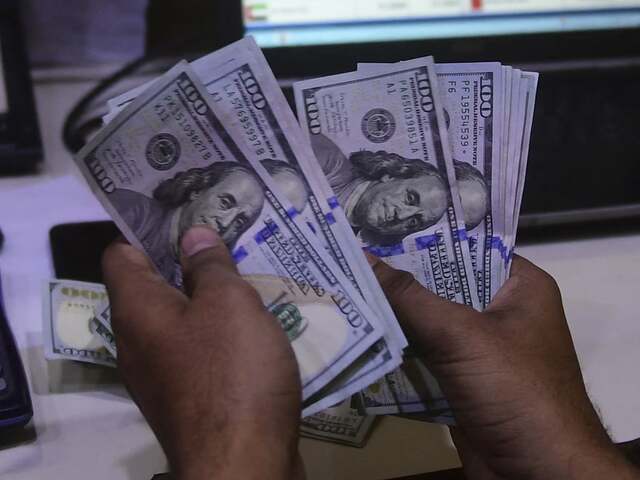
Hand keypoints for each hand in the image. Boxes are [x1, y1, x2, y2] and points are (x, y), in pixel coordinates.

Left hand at [102, 226, 302, 479]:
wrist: (242, 463)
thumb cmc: (232, 372)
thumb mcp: (228, 304)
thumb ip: (210, 266)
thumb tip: (192, 237)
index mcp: (136, 310)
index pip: (121, 253)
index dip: (147, 228)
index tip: (186, 213)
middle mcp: (138, 341)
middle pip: (154, 286)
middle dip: (189, 261)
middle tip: (228, 240)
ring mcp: (162, 374)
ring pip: (181, 320)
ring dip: (211, 299)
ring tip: (248, 276)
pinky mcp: (190, 397)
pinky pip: (199, 350)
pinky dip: (221, 333)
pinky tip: (255, 326)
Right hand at [370, 255, 638, 479]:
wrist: (537, 474)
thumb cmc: (514, 388)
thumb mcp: (461, 335)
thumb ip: (410, 298)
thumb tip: (363, 259)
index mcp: (520, 286)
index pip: (466, 246)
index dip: (421, 238)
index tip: (376, 229)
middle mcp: (501, 311)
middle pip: (442, 286)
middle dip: (398, 280)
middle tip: (350, 260)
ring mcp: (481, 349)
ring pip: (429, 322)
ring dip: (393, 316)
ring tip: (345, 291)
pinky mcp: (462, 380)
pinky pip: (424, 355)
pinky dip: (397, 350)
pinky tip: (359, 334)